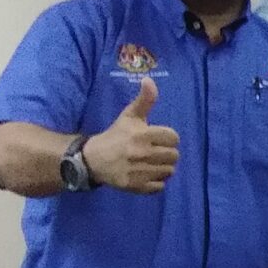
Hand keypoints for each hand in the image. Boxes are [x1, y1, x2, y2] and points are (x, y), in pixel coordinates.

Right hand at [84, 78, 180, 192]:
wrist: (92, 159)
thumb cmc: (115, 136)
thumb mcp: (129, 116)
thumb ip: (144, 100)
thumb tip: (149, 80)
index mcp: (142, 135)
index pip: (174, 138)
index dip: (168, 137)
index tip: (158, 138)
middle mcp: (141, 153)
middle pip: (174, 156)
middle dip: (167, 153)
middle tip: (155, 151)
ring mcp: (138, 171)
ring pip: (169, 171)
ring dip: (163, 167)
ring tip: (151, 163)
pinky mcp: (135, 186)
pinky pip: (159, 187)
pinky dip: (156, 182)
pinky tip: (146, 174)